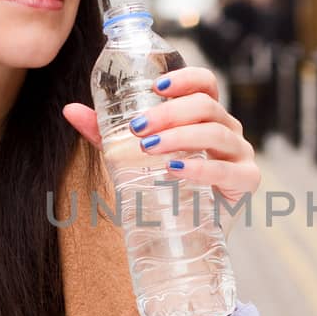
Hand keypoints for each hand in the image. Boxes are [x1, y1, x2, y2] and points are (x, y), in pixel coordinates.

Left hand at [62, 66, 261, 213]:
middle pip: (206, 106)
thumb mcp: (132, 157)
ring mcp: (241, 155)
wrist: (187, 237)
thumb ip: (106, 134)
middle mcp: (228, 130)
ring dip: (180, 137)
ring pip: (216, 133)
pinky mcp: (246, 182)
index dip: (185, 78)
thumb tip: (70, 110)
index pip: (206, 84)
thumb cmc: (165, 189)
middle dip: (169, 113)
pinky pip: (226, 170)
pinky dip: (199, 168)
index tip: (156, 86)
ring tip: (149, 148)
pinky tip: (175, 169)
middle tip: (138, 128)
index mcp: (206, 117)